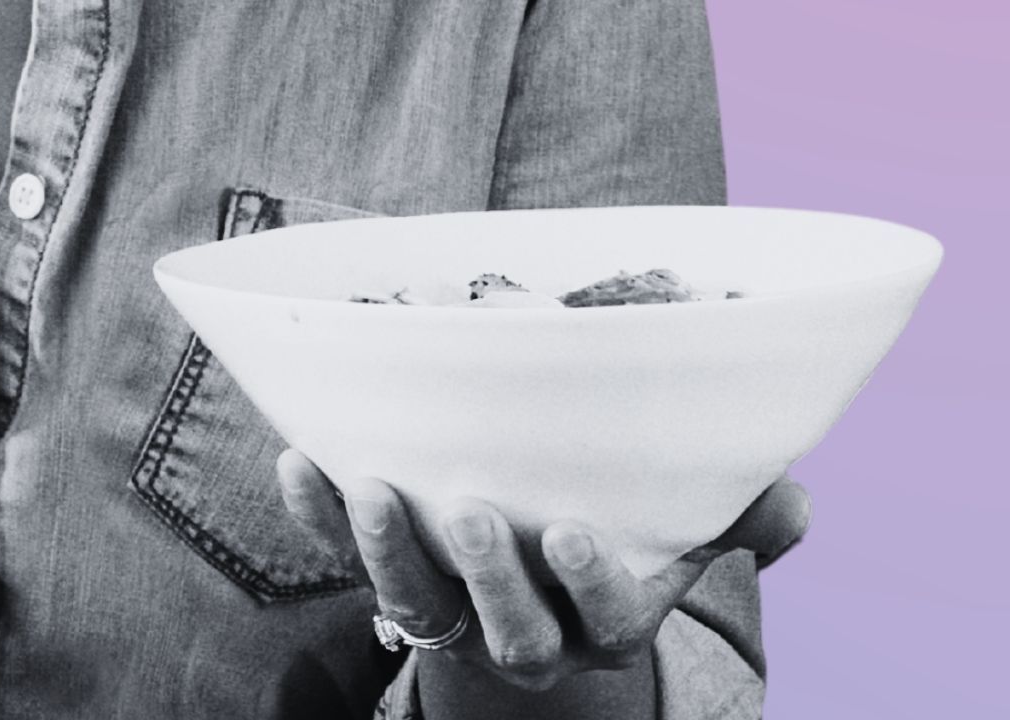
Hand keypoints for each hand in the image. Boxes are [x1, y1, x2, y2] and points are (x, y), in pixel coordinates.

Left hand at [276, 447, 809, 698]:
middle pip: (506, 629)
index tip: (577, 532)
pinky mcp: (383, 571)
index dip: (592, 585)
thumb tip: (793, 498)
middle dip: (489, 575)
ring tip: (373, 486)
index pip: (605, 621)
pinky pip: (340, 553)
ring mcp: (450, 608)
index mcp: (601, 622)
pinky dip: (318, 511)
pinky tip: (299, 460)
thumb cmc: (612, 537)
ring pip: (415, 601)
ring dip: (388, 549)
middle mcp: (525, 632)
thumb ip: (731, 517)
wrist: (531, 588)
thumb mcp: (677, 535)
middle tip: (473, 511)